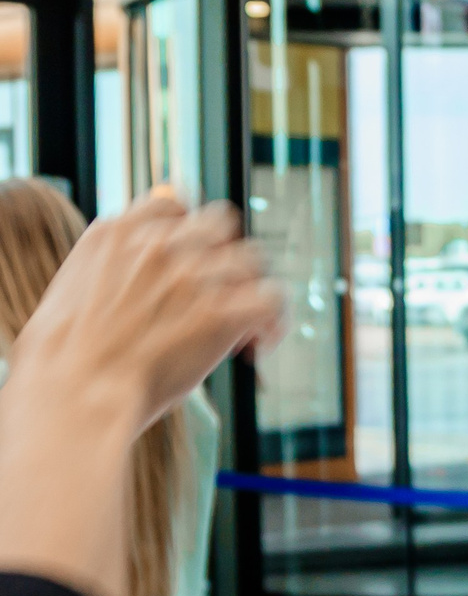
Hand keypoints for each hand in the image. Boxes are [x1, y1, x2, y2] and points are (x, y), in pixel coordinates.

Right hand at [0, 194, 282, 595]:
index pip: (172, 202)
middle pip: (220, 222)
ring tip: (245, 330)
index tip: (193, 260)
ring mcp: (191, 275)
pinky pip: (272, 298)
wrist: (74, 393)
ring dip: (250, 289)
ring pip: (251, 258)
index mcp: (115, 234)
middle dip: (225, 255)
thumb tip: (139, 245)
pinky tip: (259, 347)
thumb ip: (111, 263)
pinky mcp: (222, 311)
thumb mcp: (73, 291)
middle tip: (221, 294)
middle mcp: (157, 246)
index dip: (190, 230)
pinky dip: (274, 321)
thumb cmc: (65, 360)